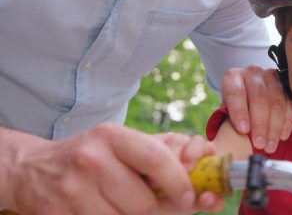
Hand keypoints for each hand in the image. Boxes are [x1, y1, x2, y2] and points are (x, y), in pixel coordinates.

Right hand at [6, 124, 209, 213]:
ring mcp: (72, 190)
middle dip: (155, 208)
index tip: (191, 195)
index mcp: (112, 136)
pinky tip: (104, 211)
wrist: (34, 170)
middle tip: (153, 203)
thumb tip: (206, 166)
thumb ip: (165, 153)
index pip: (155, 158)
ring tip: (121, 204)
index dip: (179, 180)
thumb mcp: (124, 144)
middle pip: (143, 201)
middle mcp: (91, 159)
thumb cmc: (94, 157)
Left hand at [220, 66, 291, 152]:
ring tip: (270, 145)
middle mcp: (253, 73)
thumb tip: (229, 142)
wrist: (249, 97)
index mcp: (233, 77)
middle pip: (259, 97)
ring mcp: (272, 77)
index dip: (239, 112)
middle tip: (259, 144)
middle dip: (260, 124)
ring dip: (274, 126)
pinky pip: (290, 104)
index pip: (236, 92)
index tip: (243, 131)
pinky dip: (287, 122)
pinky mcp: (287, 85)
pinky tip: (282, 136)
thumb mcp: (227, 111)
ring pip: (276, 101)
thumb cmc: (235, 108)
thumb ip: (228, 121)